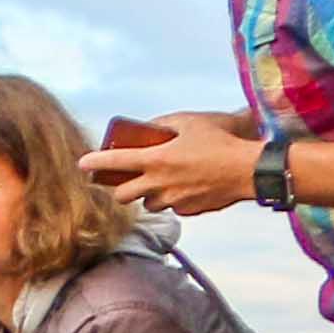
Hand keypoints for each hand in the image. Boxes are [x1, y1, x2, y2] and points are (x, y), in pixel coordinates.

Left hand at [91, 111, 263, 217]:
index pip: (114, 162)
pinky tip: (188, 186)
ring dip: (150, 194)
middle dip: (120, 189)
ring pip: (149, 203)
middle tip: (124, 181)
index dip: (94, 162)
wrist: (250, 170)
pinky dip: (174, 198)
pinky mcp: (189, 210)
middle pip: (122, 196)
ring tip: (163, 180)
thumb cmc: (222, 141)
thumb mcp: (191, 122)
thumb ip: (165, 123)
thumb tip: (149, 127)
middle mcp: (160, 184)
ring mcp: (174, 200)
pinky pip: (173, 207)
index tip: (82, 164)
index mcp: (156, 160)